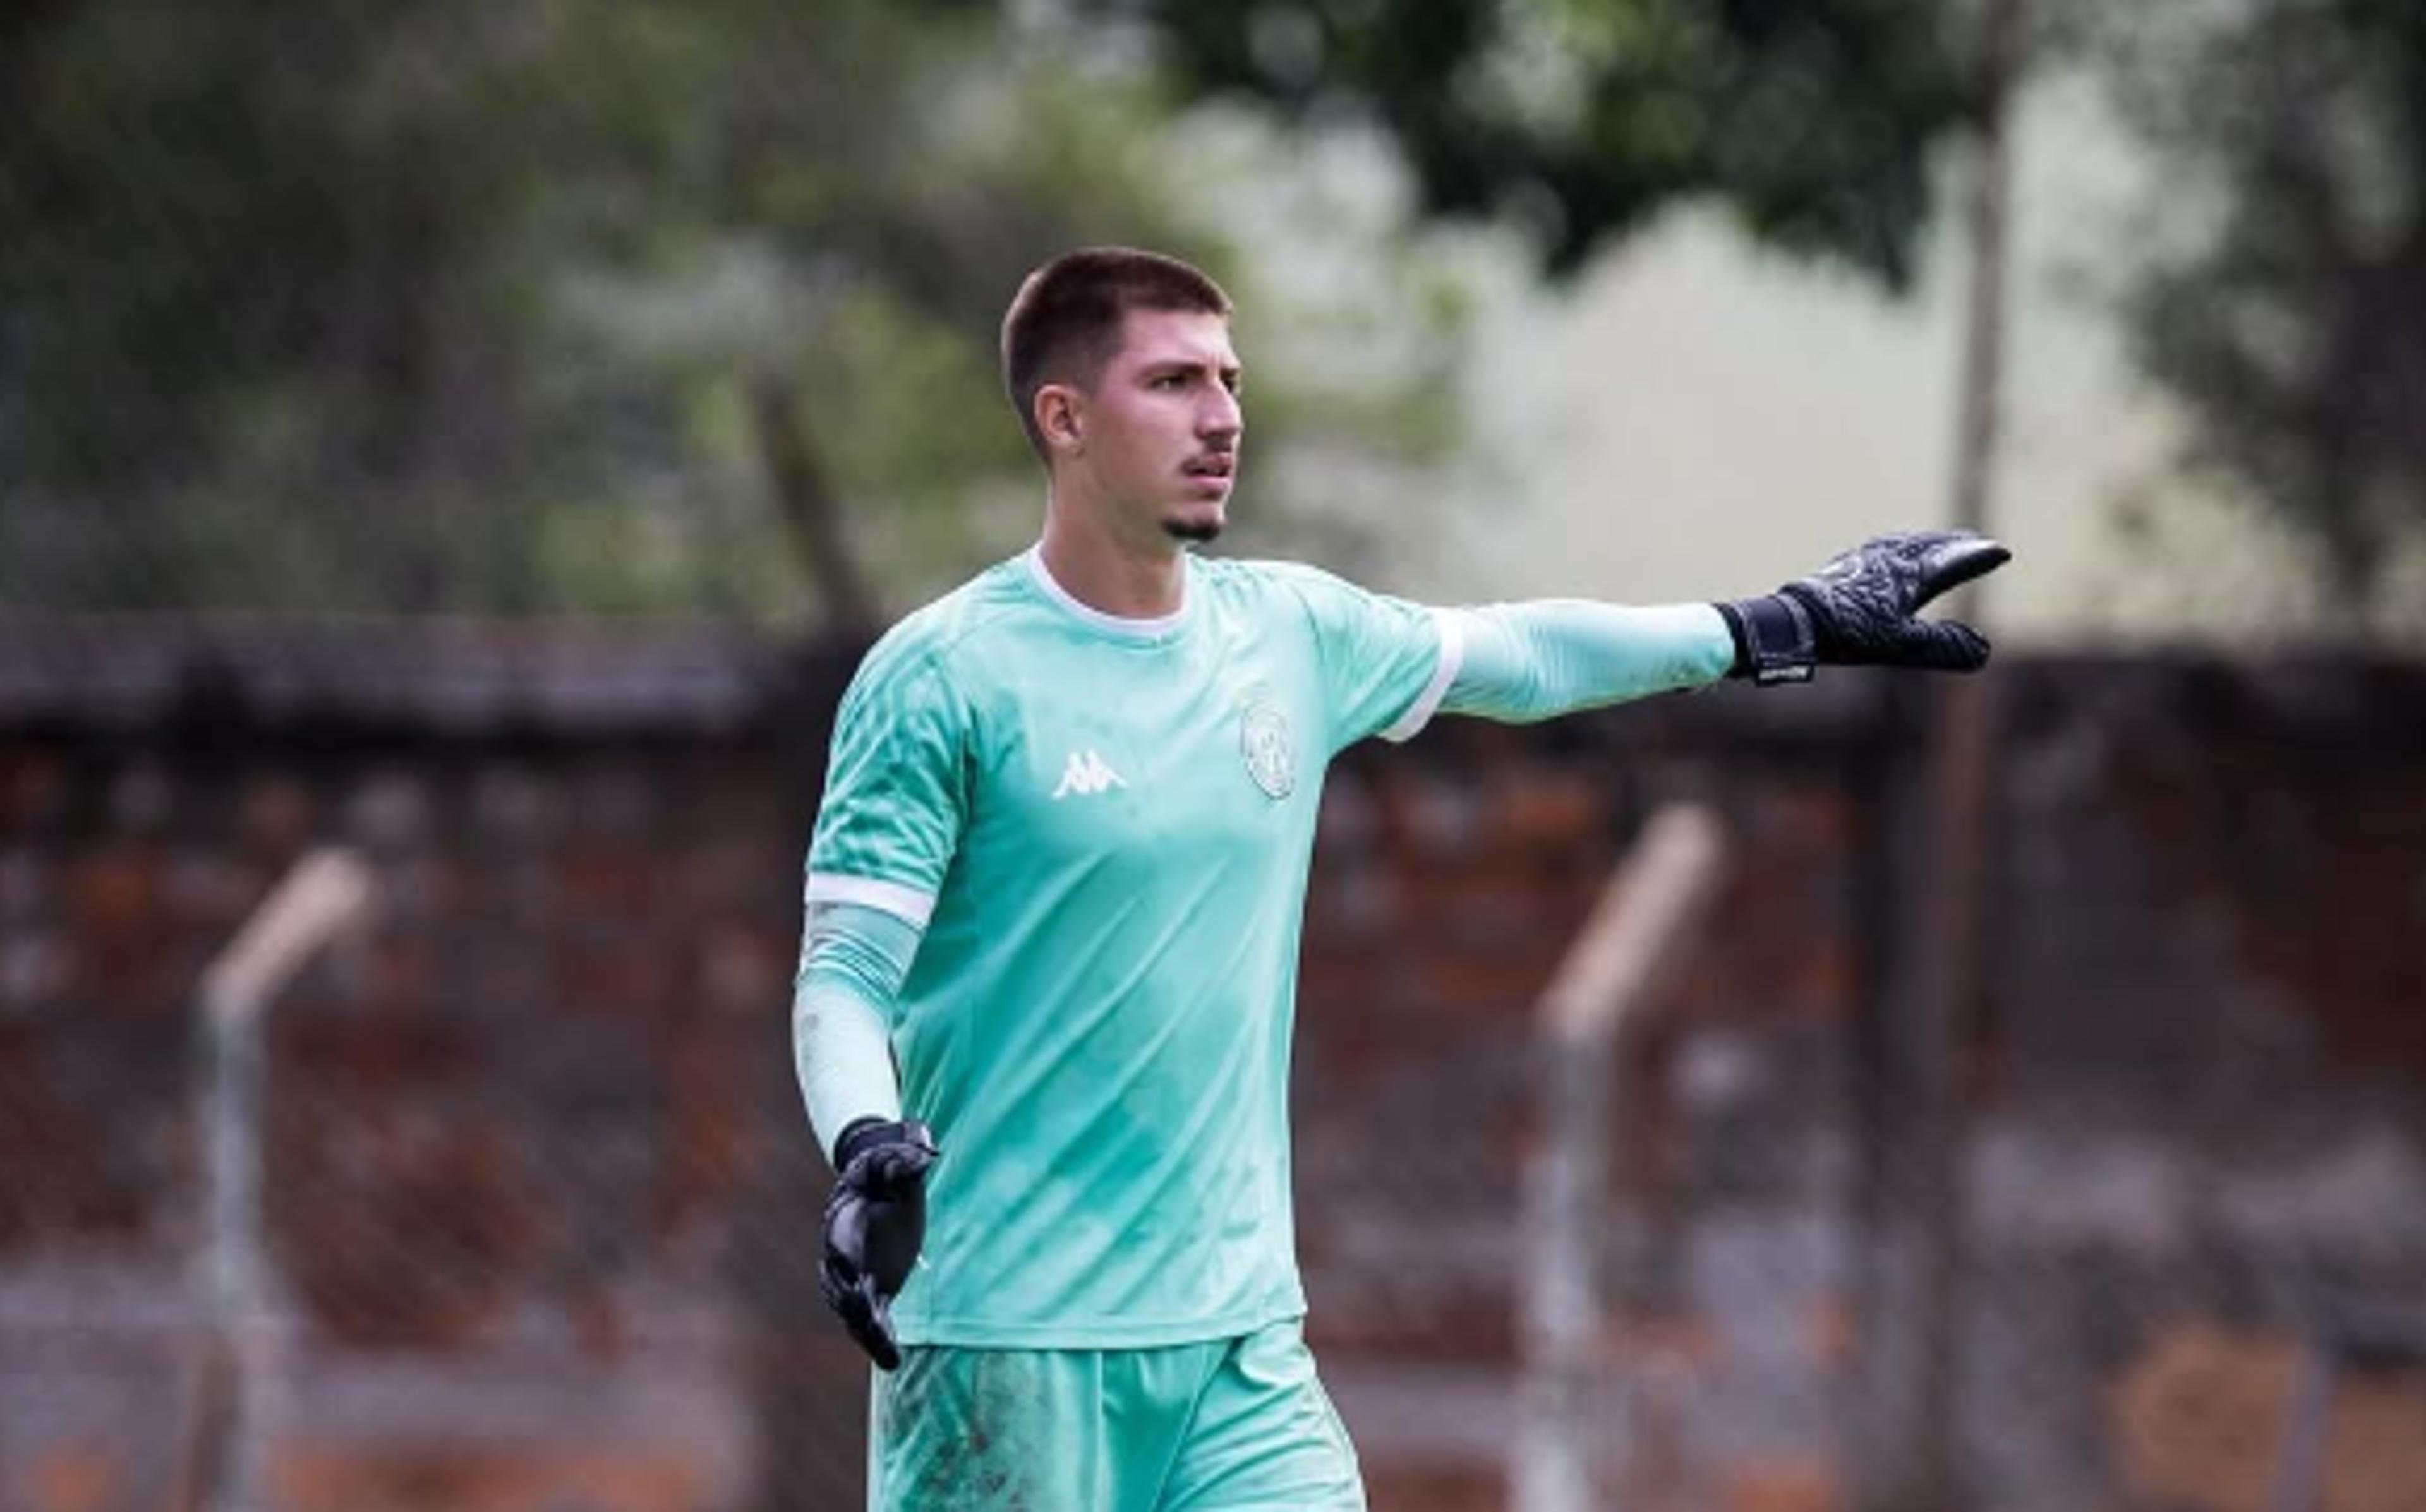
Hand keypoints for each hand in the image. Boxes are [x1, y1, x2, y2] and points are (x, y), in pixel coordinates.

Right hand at [819, 1118, 938, 1370]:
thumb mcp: (894, 1164)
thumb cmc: (884, 1170)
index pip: (841, 1254)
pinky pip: (871, 1317)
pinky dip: (879, 1339)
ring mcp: (856, 1275)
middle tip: (874, 1329)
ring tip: (888, 1358)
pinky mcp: (873, 1286)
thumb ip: (904, 1163)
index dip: (848, 1272)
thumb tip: (926, 1155)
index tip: (860, 1287)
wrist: (877, 1179)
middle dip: (857, 1312)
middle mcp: (842, 1256)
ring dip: (868, 1336)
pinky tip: (893, 1360)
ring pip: (854, 1313)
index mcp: (843, 1227)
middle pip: (843, 1291)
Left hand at [1721, 530, 2010, 683]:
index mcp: (1910, 574)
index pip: (1953, 561)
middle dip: (1955, 544)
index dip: (1977, 558)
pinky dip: (1896, 547)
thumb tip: (1985, 651)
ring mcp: (1863, 560)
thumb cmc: (1846, 632)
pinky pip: (1879, 549)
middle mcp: (1889, 559)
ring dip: (1925, 542)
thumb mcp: (1900, 644)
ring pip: (1903, 544)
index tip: (2002, 552)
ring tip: (1936, 544)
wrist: (1792, 620)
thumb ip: (1943, 646)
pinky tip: (1885, 554)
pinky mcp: (1842, 568)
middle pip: (1929, 546)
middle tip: (1975, 542)